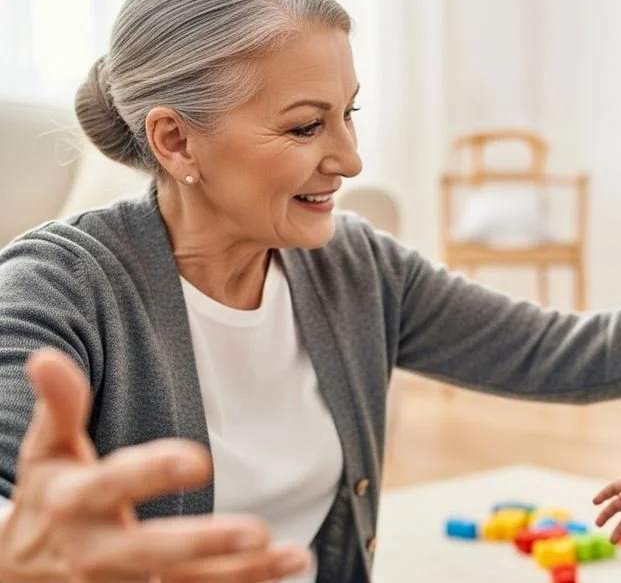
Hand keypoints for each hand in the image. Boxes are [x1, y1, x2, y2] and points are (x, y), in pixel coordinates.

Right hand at [0, 348, 312, 582]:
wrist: (20, 569)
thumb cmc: (49, 494)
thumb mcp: (48, 450)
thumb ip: (60, 406)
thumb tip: (47, 358)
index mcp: (74, 503)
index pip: (113, 486)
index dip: (152, 473)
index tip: (198, 460)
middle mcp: (97, 553)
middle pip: (151, 553)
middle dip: (204, 544)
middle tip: (258, 531)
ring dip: (243, 574)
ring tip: (294, 556)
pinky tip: (284, 570)